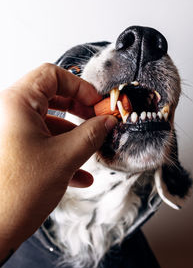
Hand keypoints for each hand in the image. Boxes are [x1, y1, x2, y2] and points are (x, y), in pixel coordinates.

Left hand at [0, 63, 116, 263]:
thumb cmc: (18, 192)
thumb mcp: (64, 157)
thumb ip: (91, 134)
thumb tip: (107, 122)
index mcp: (16, 103)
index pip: (52, 75)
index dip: (80, 87)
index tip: (97, 104)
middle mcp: (9, 113)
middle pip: (51, 97)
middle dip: (78, 111)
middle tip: (97, 122)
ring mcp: (10, 133)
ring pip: (48, 122)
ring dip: (73, 136)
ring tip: (92, 150)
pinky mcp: (14, 150)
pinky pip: (41, 142)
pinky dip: (62, 152)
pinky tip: (80, 174)